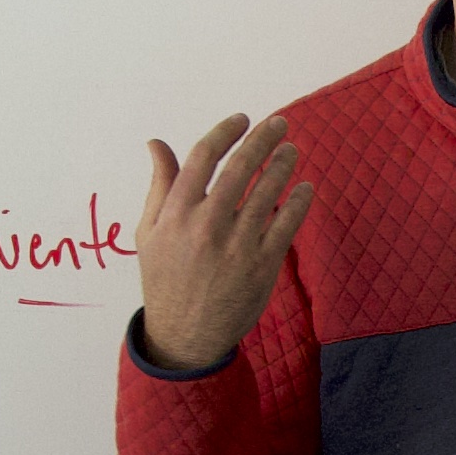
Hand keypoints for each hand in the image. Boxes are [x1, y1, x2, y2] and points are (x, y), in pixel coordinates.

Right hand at [133, 109, 313, 372]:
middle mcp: (207, 226)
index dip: (226, 132)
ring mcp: (237, 246)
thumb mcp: (149, 232)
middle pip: (240, 168)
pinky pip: (286, 225)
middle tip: (279, 123)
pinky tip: (306, 188)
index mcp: (176, 214)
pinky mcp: (262, 266)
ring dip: (283, 165)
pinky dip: (299, 202)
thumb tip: (157, 143)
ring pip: (267, 193)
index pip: (204, 157)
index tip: (241, 119)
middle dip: (262, 140)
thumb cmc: (164, 278)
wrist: (185, 335)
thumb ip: (160, 185)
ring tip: (292, 151)